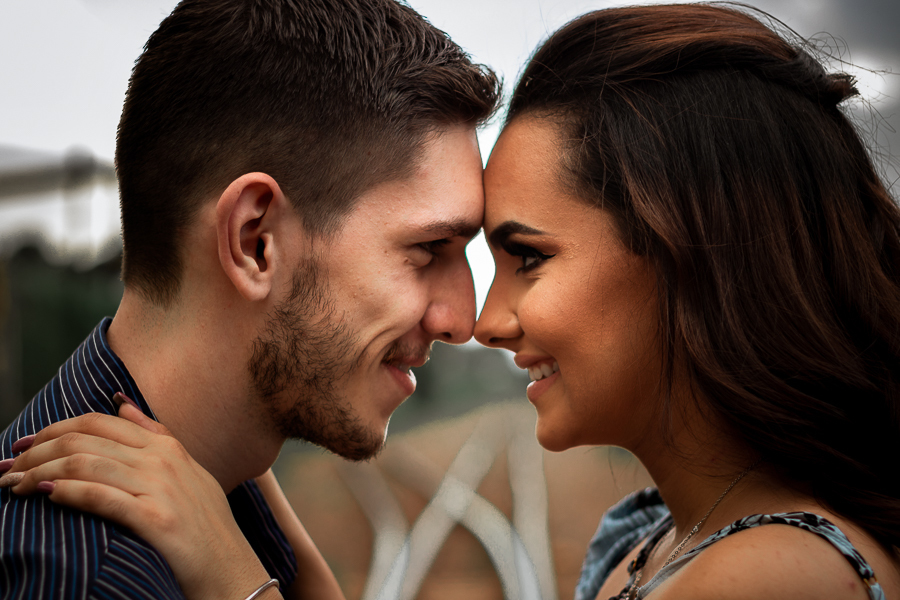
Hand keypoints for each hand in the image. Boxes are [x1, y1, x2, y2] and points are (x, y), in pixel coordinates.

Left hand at [1, 397, 280, 599]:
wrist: (231, 571)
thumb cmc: (205, 526)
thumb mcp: (188, 470)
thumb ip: (154, 434)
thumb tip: (121, 401)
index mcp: (167, 446)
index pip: (99, 421)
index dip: (54, 429)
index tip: (25, 446)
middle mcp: (163, 460)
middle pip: (85, 439)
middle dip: (37, 451)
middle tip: (7, 469)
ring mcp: (160, 487)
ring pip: (86, 463)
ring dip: (40, 472)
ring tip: (14, 487)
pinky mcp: (156, 518)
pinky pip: (101, 496)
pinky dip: (67, 492)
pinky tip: (45, 495)